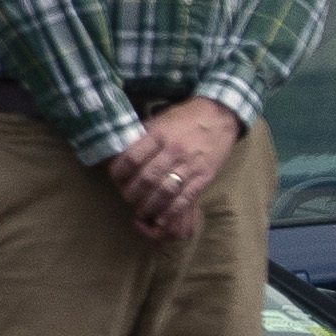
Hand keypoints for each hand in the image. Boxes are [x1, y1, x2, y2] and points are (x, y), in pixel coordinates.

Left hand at [106, 96, 239, 243]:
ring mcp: (190, 165)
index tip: (116, 179)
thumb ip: (142, 138)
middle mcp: (174, 150)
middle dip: (133, 193)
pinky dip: (171, 212)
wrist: (219, 116)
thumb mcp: (159, 120)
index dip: (119, 173)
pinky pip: (186, 198)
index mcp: (158, 134)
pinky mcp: (204, 176)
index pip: (132, 158)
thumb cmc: (185, 118)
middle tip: (128, 197)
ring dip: (149, 206)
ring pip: (164, 191)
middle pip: (147, 178)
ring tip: (141, 211)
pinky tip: (161, 218)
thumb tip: (122, 154)